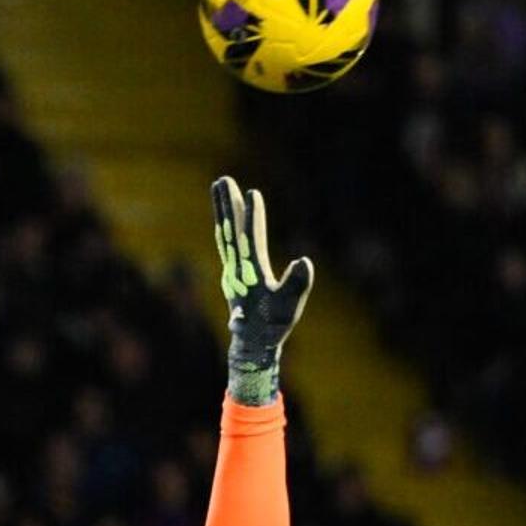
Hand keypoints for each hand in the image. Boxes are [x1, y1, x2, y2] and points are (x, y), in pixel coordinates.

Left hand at [211, 176, 314, 404]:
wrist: (251, 346)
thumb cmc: (272, 327)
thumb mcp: (289, 308)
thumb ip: (296, 285)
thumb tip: (305, 262)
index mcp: (251, 273)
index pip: (250, 239)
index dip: (252, 217)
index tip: (252, 193)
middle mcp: (236, 269)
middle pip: (230, 231)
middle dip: (227, 205)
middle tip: (222, 180)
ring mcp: (232, 270)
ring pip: (225, 234)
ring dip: (223, 210)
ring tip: (220, 187)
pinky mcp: (232, 274)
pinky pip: (226, 243)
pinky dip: (226, 226)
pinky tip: (226, 217)